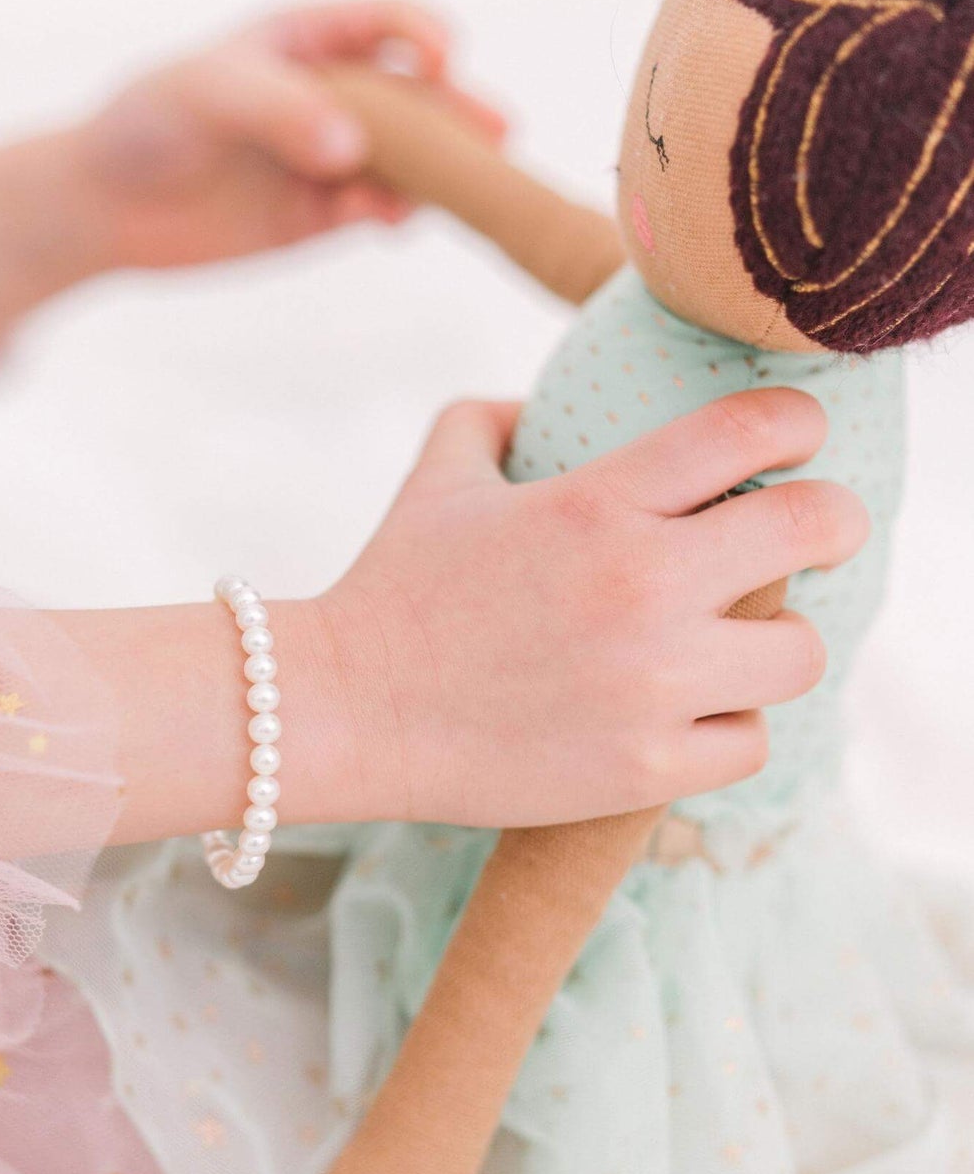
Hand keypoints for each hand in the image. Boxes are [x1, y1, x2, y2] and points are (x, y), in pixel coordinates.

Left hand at [77, 0, 506, 270]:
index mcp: (307, 40)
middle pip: (416, 97)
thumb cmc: (147, 125)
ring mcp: (329, 158)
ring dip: (436, 174)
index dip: (422, 35)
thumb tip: (354, 151)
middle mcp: (329, 96)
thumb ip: (281, 112)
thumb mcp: (207, 93)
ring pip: (407, 161)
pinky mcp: (320, 216)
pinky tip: (391, 223)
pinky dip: (393, 215)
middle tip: (496, 138)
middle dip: (458, 114)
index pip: (387, 22)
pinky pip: (375, 210)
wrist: (104, 207)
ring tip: (452, 193)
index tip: (439, 63)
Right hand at [323, 388, 869, 828]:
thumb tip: (540, 405)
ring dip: (774, 639)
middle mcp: (641, 586)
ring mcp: (651, 686)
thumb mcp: (435, 477)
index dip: (798, 421)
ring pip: (801, 651)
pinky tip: (685, 710)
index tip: (798, 435)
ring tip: (734, 640)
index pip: (754, 431)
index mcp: (596, 503)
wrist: (345, 711)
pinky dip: (726, 724)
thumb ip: (492, 416)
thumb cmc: (392, 588)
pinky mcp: (646, 768)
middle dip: (829, 520)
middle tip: (810, 531)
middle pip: (817, 529)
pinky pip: (750, 740)